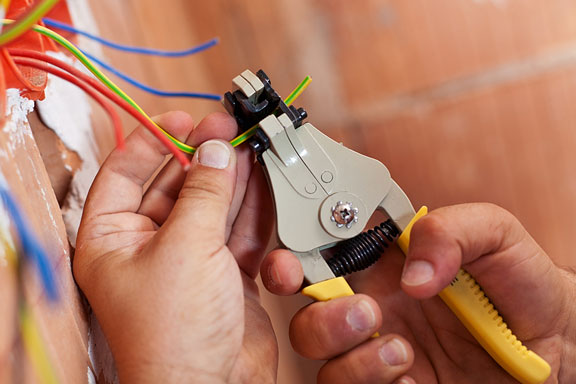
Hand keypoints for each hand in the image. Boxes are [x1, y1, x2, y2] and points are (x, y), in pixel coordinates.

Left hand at [75, 112, 276, 382]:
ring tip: (252, 152)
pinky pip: (238, 231)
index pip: (124, 173)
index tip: (185, 119)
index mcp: (112, 239)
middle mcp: (148, 246)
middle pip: (176, 186)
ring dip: (233, 181)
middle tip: (231, 132)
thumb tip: (216, 151)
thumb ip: (204, 193)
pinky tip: (264, 189)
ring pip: (212, 206)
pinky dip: (253, 212)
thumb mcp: (186, 247)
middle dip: (204, 159)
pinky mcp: (225, 273)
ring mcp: (190, 259)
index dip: (155, 141)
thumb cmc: (174, 333)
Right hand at [262, 203, 575, 382]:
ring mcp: (380, 350)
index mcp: (383, 264)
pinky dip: (373, 383)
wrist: (557, 344)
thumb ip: (450, 230)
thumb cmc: (522, 284)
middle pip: (307, 312)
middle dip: (319, 316)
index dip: (292, 257)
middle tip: (367, 312)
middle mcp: (374, 306)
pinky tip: (412, 375)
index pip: (321, 255)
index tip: (289, 265)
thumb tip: (412, 273)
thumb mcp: (496, 236)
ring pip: (322, 358)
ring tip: (403, 349)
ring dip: (352, 356)